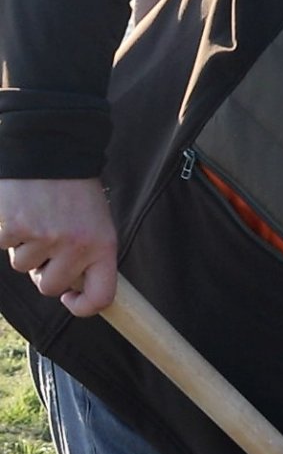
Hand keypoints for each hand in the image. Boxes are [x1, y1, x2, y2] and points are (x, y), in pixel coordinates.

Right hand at [0, 177, 118, 315]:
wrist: (50, 146)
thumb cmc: (73, 186)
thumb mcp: (95, 219)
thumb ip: (87, 253)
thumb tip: (70, 288)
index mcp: (103, 244)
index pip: (101, 297)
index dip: (83, 307)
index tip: (69, 298)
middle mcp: (75, 245)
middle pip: (49, 287)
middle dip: (43, 270)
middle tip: (46, 241)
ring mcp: (43, 237)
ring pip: (23, 266)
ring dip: (24, 247)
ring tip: (35, 216)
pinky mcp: (14, 227)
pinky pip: (3, 245)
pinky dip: (6, 232)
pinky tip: (19, 208)